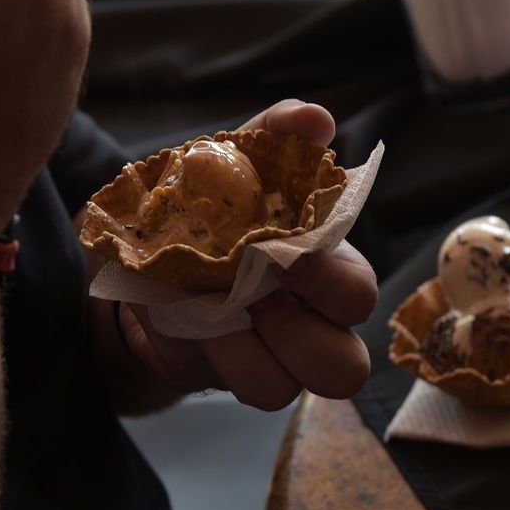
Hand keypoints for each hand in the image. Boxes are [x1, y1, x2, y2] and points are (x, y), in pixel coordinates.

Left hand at [120, 100, 376, 409]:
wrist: (151, 255)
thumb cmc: (218, 205)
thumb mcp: (239, 162)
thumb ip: (276, 134)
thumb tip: (314, 117)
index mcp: (326, 267)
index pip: (358, 294)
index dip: (328, 283)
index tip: (285, 255)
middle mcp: (313, 322)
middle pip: (347, 367)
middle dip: (300, 337)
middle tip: (254, 299)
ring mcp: (274, 358)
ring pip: (288, 391)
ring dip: (245, 354)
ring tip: (213, 312)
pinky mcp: (233, 375)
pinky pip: (236, 389)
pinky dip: (209, 357)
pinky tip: (187, 323)